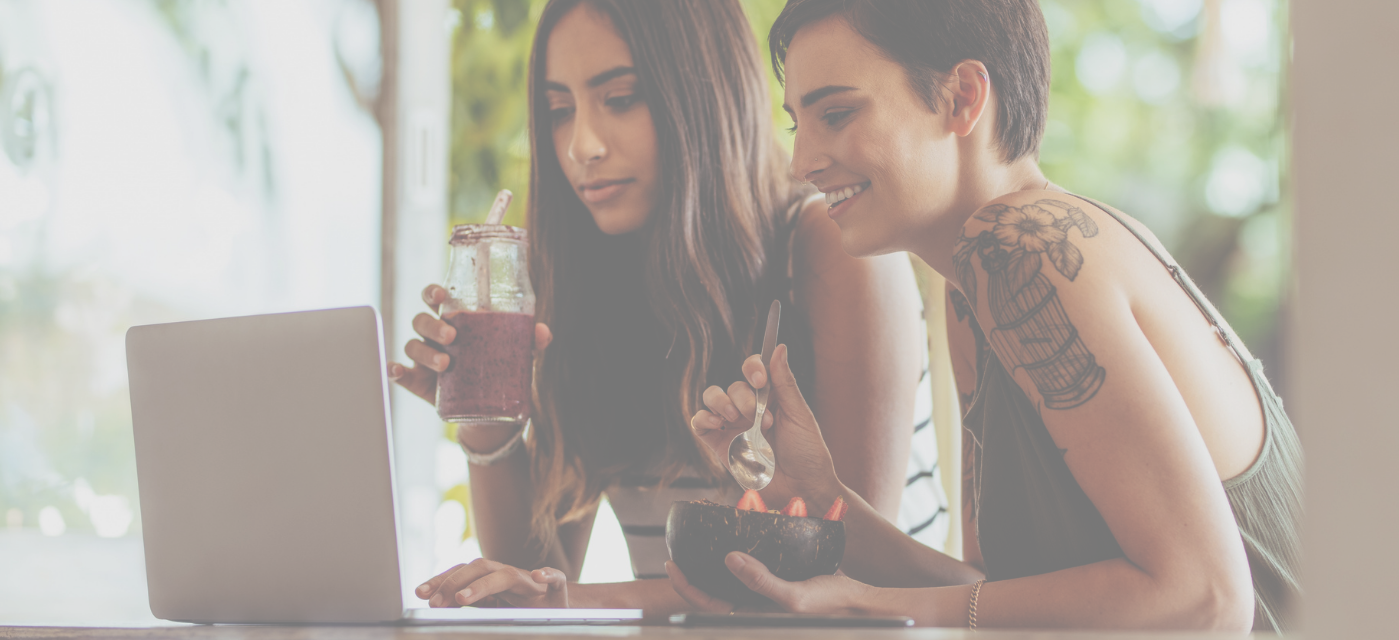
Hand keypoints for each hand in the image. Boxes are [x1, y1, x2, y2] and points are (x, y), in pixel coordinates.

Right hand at [388, 283, 551, 404]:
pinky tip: (396, 371)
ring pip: (412, 345)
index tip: (440, 294)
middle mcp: (435, 335)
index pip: (436, 298)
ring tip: (445, 364)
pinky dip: (395, 371)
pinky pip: (401, 375)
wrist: (491, 409)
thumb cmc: (499, 367)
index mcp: (455, 320)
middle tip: (452, 337)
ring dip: (424, 352)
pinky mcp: (419, 382)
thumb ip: (530, 341)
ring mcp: (424, 358)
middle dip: (433, 326)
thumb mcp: (517, 353)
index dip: (432, 292)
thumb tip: (543, 333)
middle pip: (422, 320)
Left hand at [415, 558, 567, 608]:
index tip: (420, 594)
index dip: (442, 580)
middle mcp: (510, 576)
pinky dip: (548, 574)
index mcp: (492, 581)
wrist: (558, 610)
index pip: (464, 572)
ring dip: (483, 585)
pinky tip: (539, 575)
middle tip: (435, 603)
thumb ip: (471, 603)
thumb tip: (435, 603)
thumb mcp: (493, 609)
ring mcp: (532, 583)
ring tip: (462, 598)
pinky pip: (555, 578)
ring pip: (509, 574)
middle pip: (480, 567)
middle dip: (455, 582)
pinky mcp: (556, 589)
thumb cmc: (524, 610)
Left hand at [669, 552, 874, 615]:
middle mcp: (754, 603)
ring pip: (731, 575)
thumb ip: (761, 581)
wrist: (859, 601)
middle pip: (715, 589)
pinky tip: (741, 531)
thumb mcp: (794, 597)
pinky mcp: (777, 577)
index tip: (671, 564)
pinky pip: (753, 563)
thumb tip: (729, 559)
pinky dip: (744, 550)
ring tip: (707, 534)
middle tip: (680, 547)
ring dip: (718, 556)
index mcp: (752, 613)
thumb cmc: (829, 606)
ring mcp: (764, 590)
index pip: (708, 605)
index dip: (686, 587)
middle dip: (696, 570)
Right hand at [690, 344, 840, 504]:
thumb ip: (785, 383)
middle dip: (743, 397)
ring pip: (712, 398)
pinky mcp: (721, 445)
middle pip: (733, 386)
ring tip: (737, 419)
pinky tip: (716, 423)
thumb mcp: (799, 415)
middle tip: (760, 417)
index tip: (760, 379)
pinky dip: (702, 418)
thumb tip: (779, 348)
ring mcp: (734, 426)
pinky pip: (700, 424)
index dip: (752, 367)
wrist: (803, 489)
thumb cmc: (808, 453)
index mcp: (771, 397)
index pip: (753, 369)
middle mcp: (750, 409)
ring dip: (721, 402)